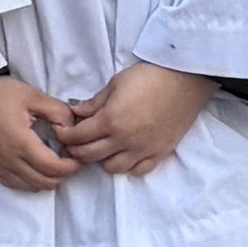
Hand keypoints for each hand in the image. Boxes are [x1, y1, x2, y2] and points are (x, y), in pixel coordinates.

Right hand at [0, 72, 84, 194]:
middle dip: (62, 175)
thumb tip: (71, 129)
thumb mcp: (33, 96)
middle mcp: (8, 160)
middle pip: (43, 182)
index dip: (71, 166)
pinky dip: (28, 182)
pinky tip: (34, 170)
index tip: (78, 156)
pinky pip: (12, 184)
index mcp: (21, 143)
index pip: (53, 168)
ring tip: (53, 164)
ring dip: (46, 180)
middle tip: (69, 161)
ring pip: (29, 187)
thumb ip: (58, 112)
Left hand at [51, 60, 213, 177]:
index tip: (62, 132)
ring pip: (112, 168)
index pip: (77, 137)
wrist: (185, 79)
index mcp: (110, 121)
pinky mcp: (159, 153)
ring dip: (101, 160)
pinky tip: (125, 154)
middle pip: (89, 156)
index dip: (64, 136)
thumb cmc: (149, 76)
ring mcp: (142, 149)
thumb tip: (76, 112)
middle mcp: (124, 140)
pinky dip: (128, 166)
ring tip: (101, 148)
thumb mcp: (115, 83)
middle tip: (74, 143)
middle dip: (76, 150)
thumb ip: (94, 103)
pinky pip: (138, 170)